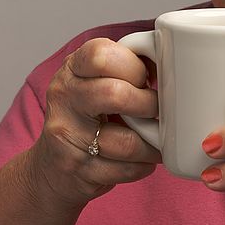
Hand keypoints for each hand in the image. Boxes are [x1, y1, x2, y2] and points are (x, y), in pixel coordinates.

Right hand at [33, 37, 161, 207]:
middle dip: (149, 105)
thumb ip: (126, 67)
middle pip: (115, 94)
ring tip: (157, 140)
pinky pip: (127, 169)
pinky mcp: (77, 169)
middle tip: (156, 111)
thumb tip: (171, 63)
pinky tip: (142, 159)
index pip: (101, 54)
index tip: (144, 78)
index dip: (133, 66)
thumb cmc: (86, 116)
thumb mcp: (96, 81)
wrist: (52, 166)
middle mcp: (64, 97)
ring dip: (153, 144)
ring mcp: (67, 135)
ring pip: (127, 141)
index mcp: (72, 68)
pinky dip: (144, 165)